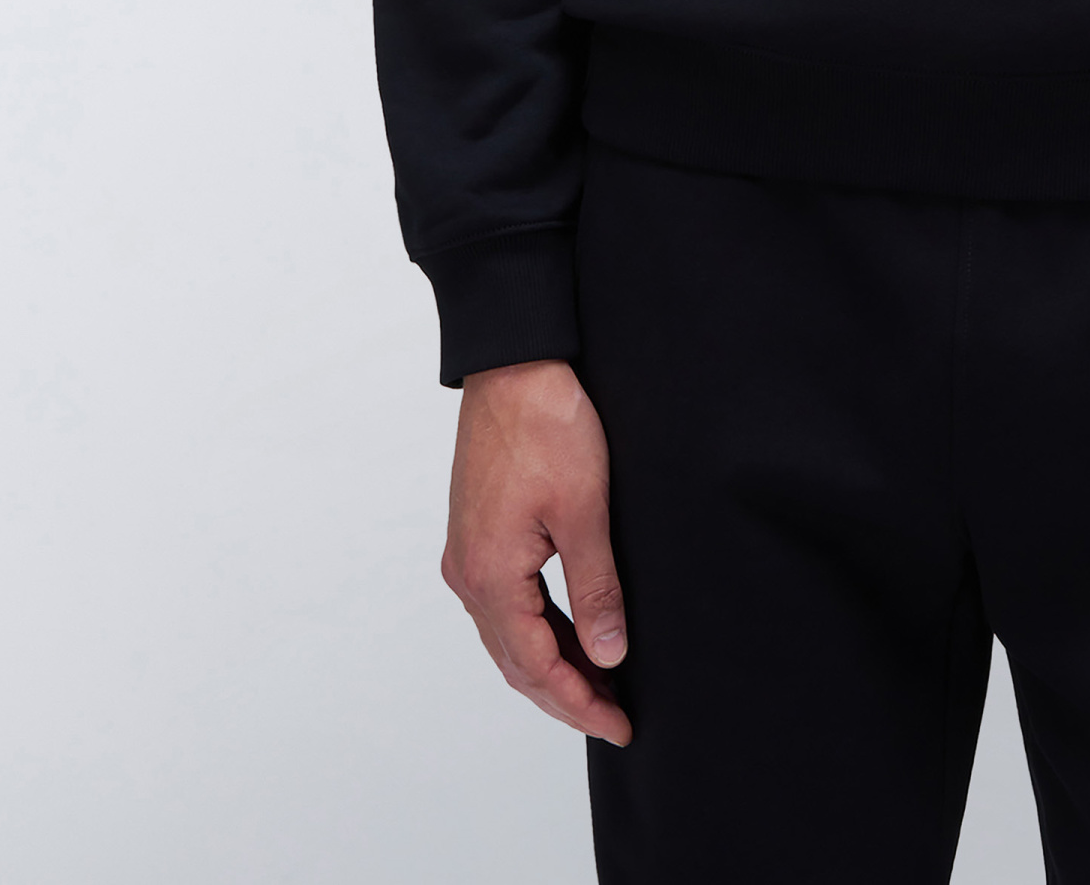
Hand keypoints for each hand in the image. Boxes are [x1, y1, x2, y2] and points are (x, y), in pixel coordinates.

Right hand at [440, 358, 631, 744]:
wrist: (513, 364)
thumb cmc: (546, 426)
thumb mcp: (584, 510)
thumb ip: (595, 588)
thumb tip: (608, 655)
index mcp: (490, 575)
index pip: (536, 666)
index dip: (579, 702)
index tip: (620, 725)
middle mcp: (468, 573)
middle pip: (517, 661)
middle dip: (566, 695)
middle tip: (615, 718)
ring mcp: (468, 554)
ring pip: (510, 635)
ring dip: (552, 664)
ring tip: (601, 685)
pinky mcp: (478, 534)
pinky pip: (506, 604)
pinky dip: (539, 629)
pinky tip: (571, 633)